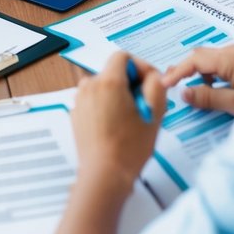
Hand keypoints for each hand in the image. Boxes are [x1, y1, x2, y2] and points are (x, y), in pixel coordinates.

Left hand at [72, 53, 164, 192]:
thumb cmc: (129, 148)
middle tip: (145, 105)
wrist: (104, 175)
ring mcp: (80, 101)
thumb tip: (154, 76)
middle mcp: (89, 87)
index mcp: (108, 82)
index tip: (150, 83)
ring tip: (132, 118)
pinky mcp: (76, 115)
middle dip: (131, 84)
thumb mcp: (154, 114)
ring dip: (119, 96)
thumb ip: (157, 86)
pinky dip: (106, 107)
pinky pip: (95, 101)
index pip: (123, 57)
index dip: (140, 67)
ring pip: (104, 87)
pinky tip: (117, 127)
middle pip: (113, 72)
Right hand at [162, 45, 233, 115]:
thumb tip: (183, 92)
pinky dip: (212, 73)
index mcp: (231, 58)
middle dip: (185, 69)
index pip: (195, 60)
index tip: (164, 83)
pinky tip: (211, 88)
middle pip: (201, 56)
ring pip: (212, 59)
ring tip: (189, 88)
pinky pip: (223, 63)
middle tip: (170, 83)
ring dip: (199, 72)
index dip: (177, 71)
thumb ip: (208, 97)